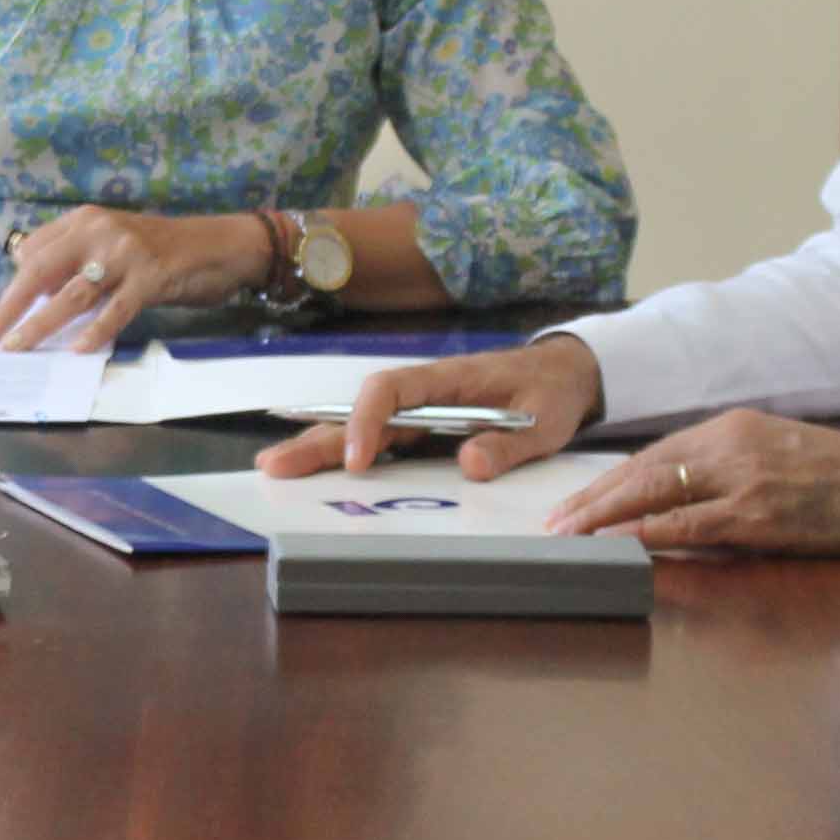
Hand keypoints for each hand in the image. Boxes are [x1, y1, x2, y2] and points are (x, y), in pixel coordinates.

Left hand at [0, 207, 267, 353]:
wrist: (219, 244)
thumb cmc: (161, 251)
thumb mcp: (112, 245)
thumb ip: (77, 263)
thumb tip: (40, 299)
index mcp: (85, 221)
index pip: (34, 252)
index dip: (15, 287)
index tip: (0, 316)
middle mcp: (100, 231)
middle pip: (41, 270)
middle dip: (10, 307)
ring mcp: (125, 254)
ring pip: (72, 294)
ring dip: (41, 324)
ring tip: (18, 347)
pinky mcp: (151, 278)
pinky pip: (115, 309)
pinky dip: (95, 331)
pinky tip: (78, 350)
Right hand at [254, 335, 603, 479]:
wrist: (564, 373)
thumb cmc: (551, 391)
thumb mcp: (544, 420)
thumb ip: (508, 443)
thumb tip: (468, 466)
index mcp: (447, 379)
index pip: (390, 390)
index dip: (366, 422)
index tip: (357, 461)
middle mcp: (424, 389)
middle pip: (359, 410)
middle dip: (317, 437)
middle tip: (275, 465)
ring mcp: (420, 407)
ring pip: (360, 423)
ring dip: (320, 443)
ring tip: (278, 466)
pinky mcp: (423, 423)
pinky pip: (378, 436)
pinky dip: (345, 450)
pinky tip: (318, 466)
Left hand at [538, 410, 839, 553]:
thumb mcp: (776, 453)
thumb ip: (728, 468)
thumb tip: (681, 496)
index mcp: (732, 427)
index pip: (655, 454)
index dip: (611, 480)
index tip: (579, 501)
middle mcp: (729, 446)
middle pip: (643, 470)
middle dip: (594, 498)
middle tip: (556, 522)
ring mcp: (741, 479)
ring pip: (655, 494)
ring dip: (605, 517)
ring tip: (570, 536)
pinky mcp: (757, 515)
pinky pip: (687, 525)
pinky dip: (646, 535)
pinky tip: (617, 545)